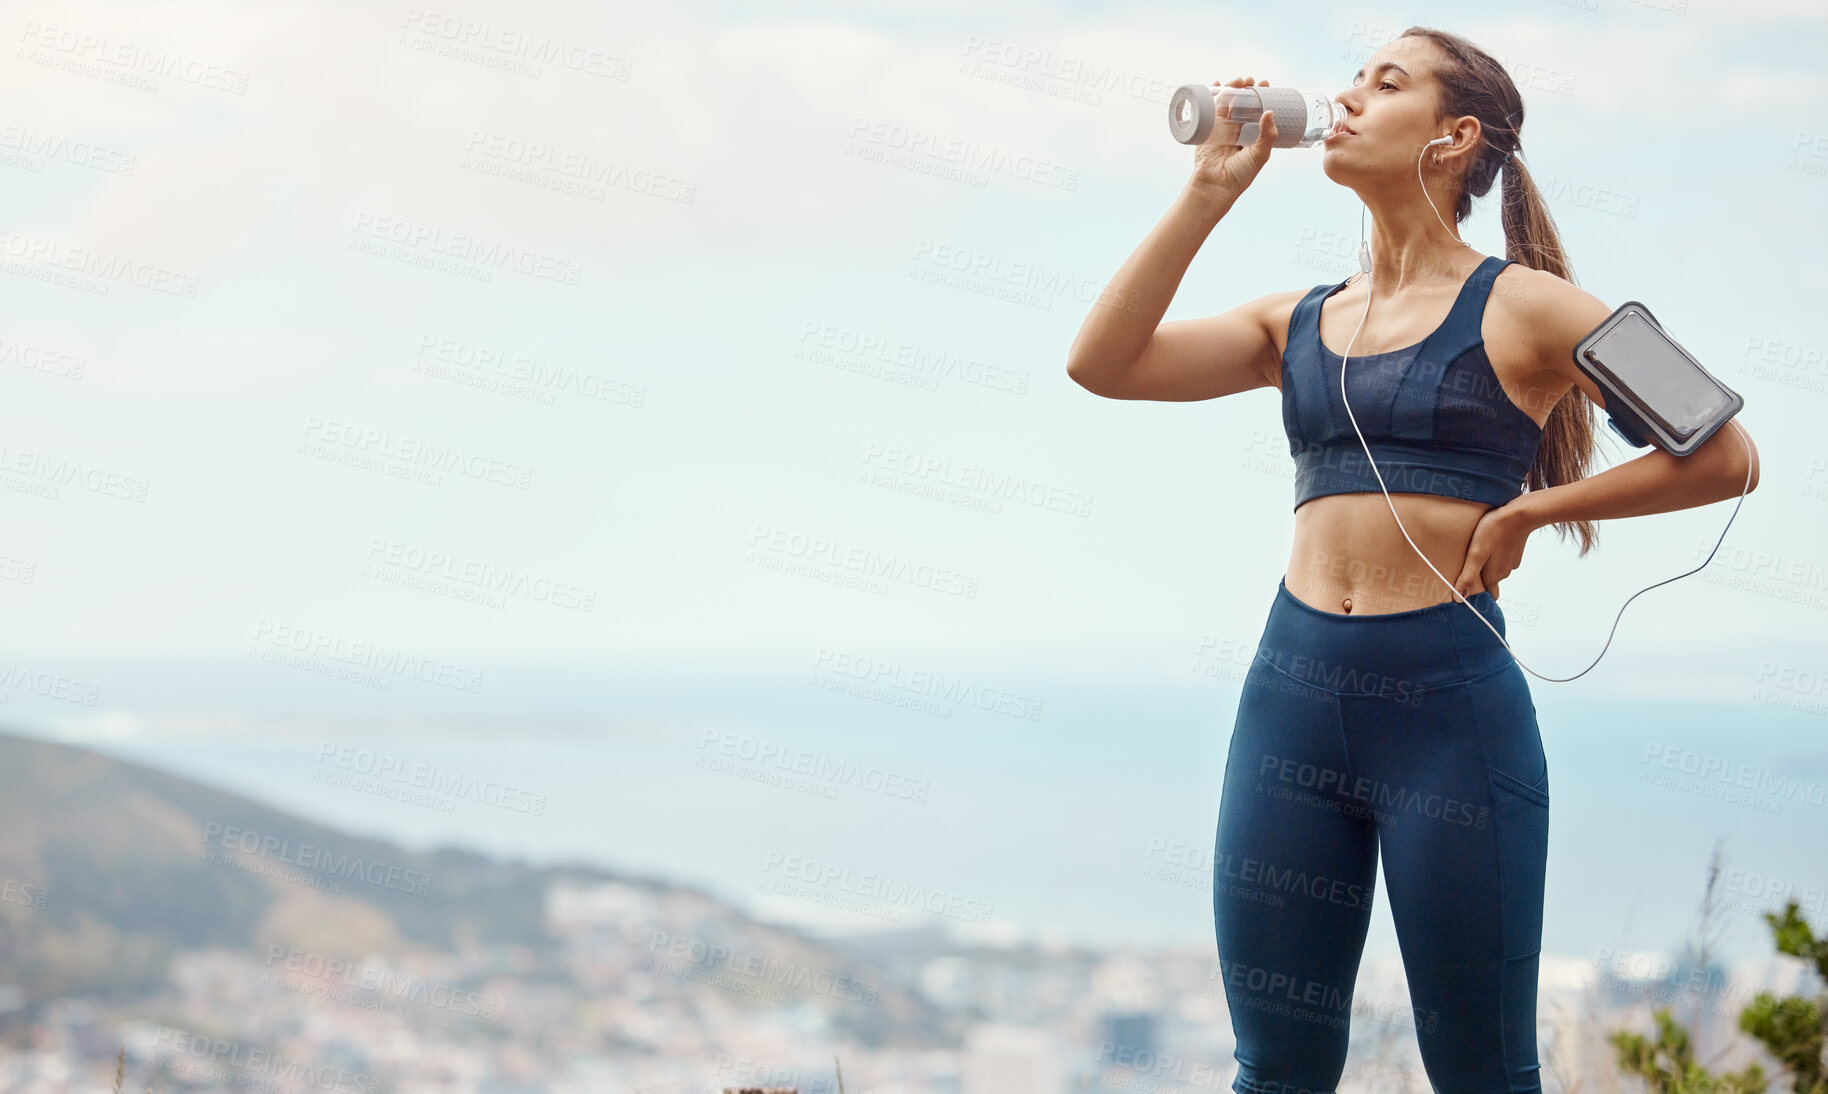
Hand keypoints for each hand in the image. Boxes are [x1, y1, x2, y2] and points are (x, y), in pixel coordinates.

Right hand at [1189, 76, 1277, 203]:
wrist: (1216, 186)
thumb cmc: (1240, 175)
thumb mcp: (1260, 155)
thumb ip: (1267, 136)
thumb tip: (1270, 112)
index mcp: (1251, 135)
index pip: (1257, 111)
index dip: (1261, 97)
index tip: (1265, 85)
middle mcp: (1237, 130)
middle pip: (1241, 104)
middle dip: (1246, 89)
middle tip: (1251, 80)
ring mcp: (1221, 129)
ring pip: (1226, 104)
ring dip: (1231, 89)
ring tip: (1237, 80)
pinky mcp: (1207, 130)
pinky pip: (1208, 110)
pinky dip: (1211, 96)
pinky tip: (1216, 85)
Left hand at [1452, 503, 1536, 600]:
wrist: (1520, 514)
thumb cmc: (1495, 531)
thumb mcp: (1476, 554)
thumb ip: (1468, 576)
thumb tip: (1459, 599)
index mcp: (1494, 576)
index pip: (1487, 594)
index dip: (1477, 594)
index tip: (1466, 590)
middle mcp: (1504, 572)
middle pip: (1490, 581)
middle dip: (1479, 578)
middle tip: (1465, 566)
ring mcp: (1511, 561)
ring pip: (1496, 569)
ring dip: (1486, 565)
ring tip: (1475, 553)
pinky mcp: (1515, 551)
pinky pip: (1502, 558)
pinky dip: (1495, 555)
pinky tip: (1488, 544)